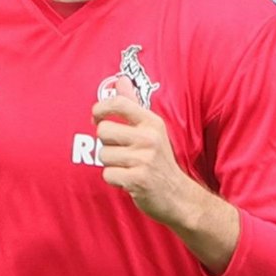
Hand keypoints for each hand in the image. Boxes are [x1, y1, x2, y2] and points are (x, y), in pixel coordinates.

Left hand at [91, 95, 206, 228]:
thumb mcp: (151, 129)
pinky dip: (114, 179)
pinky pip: (107, 174)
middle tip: (121, 151)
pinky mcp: (138, 180)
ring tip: (127, 167)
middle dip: (106, 143)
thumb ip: (132, 105)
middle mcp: (149, 138)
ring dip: (110, 163)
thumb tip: (121, 79)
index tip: (97, 117)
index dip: (100, 108)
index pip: (119, 103)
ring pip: (102, 154)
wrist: (178, 196)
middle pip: (103, 131)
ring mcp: (144, 159)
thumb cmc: (158, 160)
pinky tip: (128, 180)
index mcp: (152, 122)